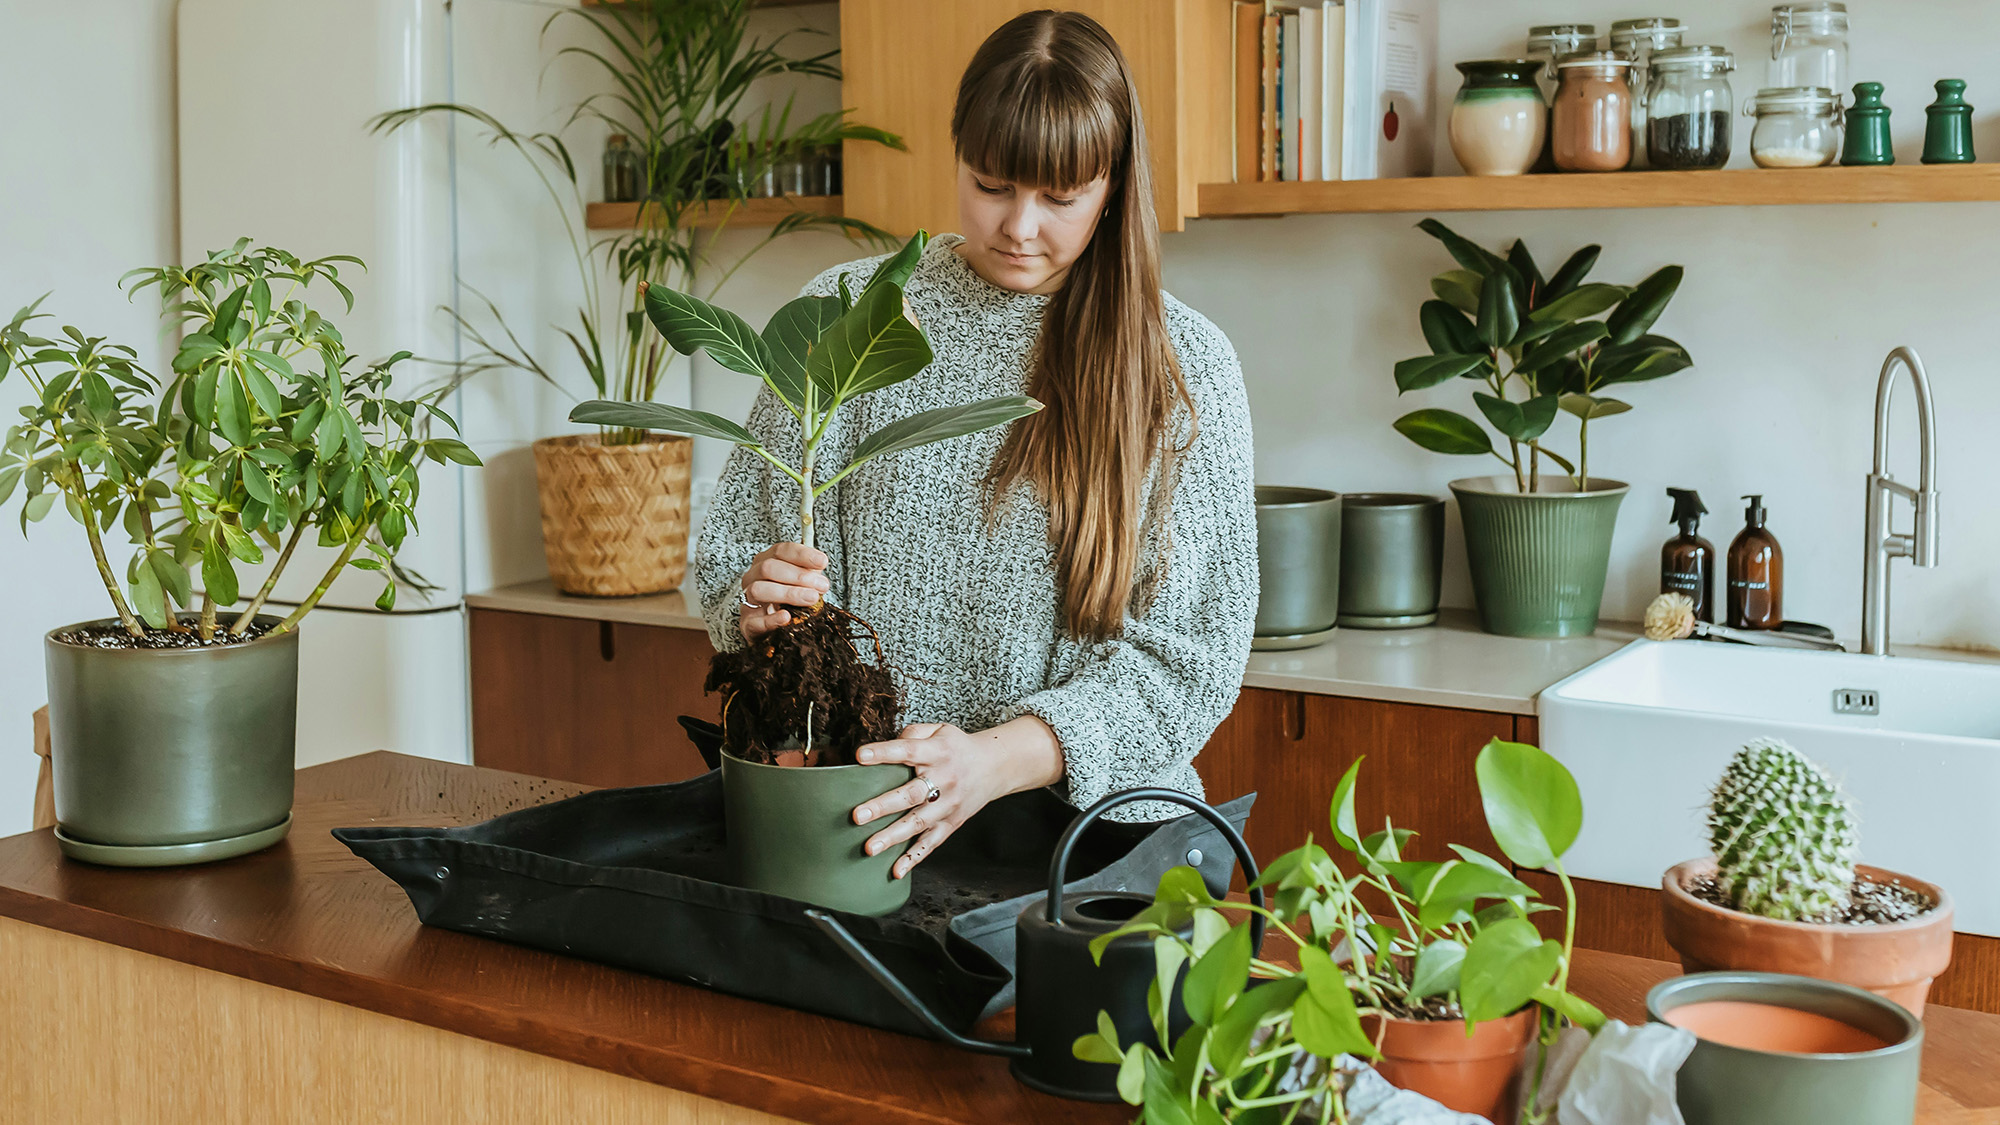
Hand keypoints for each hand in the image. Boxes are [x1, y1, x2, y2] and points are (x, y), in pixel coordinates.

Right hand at [738, 542, 828, 640]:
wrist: (769, 627)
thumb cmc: (785, 599)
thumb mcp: (800, 582)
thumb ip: (809, 575)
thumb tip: (820, 574)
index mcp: (765, 561)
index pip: (781, 551)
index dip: (802, 555)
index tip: (822, 561)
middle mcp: (753, 577)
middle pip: (768, 568)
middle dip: (798, 575)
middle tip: (821, 585)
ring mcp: (747, 599)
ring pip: (759, 590)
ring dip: (788, 593)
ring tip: (811, 598)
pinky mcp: (747, 623)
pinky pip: (755, 620)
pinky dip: (772, 619)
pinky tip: (786, 617)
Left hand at [851, 717, 1064, 878]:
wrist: (994, 767)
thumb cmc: (957, 748)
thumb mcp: (939, 730)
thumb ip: (912, 734)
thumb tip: (882, 750)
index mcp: (938, 752)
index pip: (908, 750)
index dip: (884, 753)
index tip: (859, 756)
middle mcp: (944, 779)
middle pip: (912, 794)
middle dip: (883, 806)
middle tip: (857, 815)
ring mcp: (948, 805)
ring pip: (919, 823)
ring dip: (893, 837)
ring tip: (869, 848)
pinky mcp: (951, 823)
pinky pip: (931, 843)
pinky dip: (914, 858)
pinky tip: (896, 871)